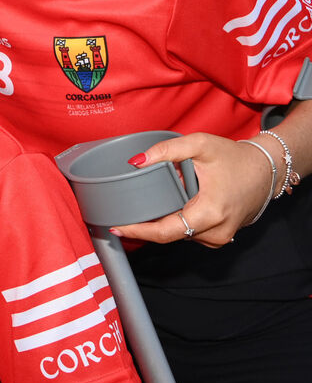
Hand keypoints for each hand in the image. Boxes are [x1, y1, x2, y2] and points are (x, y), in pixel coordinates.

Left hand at [109, 133, 271, 246]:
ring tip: (151, 202)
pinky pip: (190, 232)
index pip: (165, 232)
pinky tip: (170, 206)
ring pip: (179, 234)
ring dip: (163, 221)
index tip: (117, 227)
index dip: (139, 231)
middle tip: (121, 213)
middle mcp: (216, 232)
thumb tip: (136, 162)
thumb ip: (167, 150)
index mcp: (210, 213)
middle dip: (144, 225)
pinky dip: (177, 221)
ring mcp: (220, 237)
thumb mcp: (200, 144)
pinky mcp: (220, 236)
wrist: (266, 170)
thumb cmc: (234, 158)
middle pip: (169, 234)